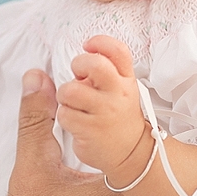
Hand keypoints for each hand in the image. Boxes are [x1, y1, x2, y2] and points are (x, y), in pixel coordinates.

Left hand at [57, 35, 147, 177]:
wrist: (132, 152)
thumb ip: (105, 70)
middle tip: (79, 77)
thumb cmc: (119, 116)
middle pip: (94, 64)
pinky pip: (65, 114)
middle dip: (78, 65)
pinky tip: (77, 123)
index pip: (118, 51)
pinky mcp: (92, 130)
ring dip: (65, 96)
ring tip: (75, 104)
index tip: (88, 46)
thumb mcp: (121, 88)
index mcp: (126, 79)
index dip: (100, 43)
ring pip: (71, 90)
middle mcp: (118, 92)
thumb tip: (80, 58)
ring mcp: (106, 111)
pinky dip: (65, 117)